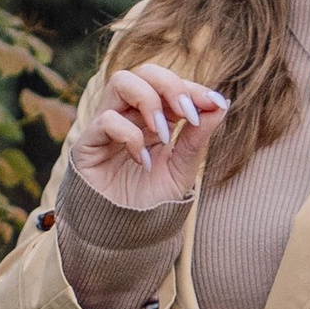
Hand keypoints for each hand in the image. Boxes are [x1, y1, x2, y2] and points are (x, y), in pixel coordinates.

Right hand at [68, 62, 228, 210]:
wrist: (124, 236)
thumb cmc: (150, 201)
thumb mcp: (182, 169)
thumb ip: (197, 138)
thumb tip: (221, 103)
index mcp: (153, 118)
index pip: (170, 85)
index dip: (193, 89)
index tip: (215, 103)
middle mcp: (129, 116)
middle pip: (145, 72)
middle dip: (171, 85)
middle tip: (188, 113)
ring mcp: (106, 127)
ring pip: (121, 82)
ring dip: (149, 101)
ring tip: (163, 134)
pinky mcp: (88, 144)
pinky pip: (106, 120)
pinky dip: (130, 136)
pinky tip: (142, 162)